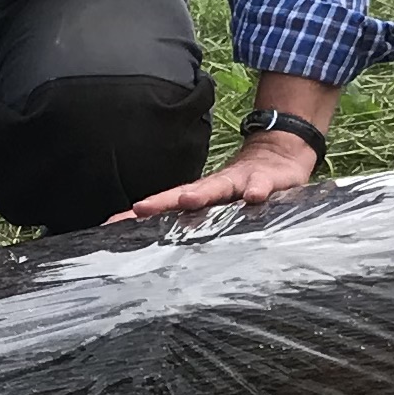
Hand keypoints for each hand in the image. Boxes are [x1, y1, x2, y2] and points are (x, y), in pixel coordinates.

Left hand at [120, 129, 320, 221]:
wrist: (280, 155)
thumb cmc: (245, 187)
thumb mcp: (221, 203)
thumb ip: (197, 218)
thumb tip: (163, 239)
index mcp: (201, 194)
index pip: (166, 204)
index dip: (141, 213)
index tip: (113, 223)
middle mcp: (215, 186)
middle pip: (184, 193)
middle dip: (162, 201)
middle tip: (141, 209)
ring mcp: (240, 180)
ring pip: (218, 186)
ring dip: (203, 193)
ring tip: (189, 200)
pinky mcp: (266, 180)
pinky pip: (261, 185)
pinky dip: (256, 189)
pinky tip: (253, 197)